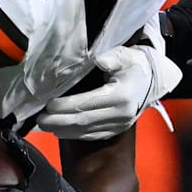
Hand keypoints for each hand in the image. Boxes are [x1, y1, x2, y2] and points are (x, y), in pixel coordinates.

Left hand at [36, 45, 180, 140]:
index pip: (88, 103)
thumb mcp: (126, 55)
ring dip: (63, 130)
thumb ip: (112, 57)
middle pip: (84, 120)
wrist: (151, 81)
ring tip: (44, 125)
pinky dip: (75, 134)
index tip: (48, 104)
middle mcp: (121, 114)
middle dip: (59, 121)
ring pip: (87, 131)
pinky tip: (60, 131)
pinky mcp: (117, 131)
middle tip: (39, 118)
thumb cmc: (134, 65)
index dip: (66, 106)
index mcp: (121, 95)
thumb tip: (98, 60)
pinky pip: (93, 135)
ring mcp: (119, 125)